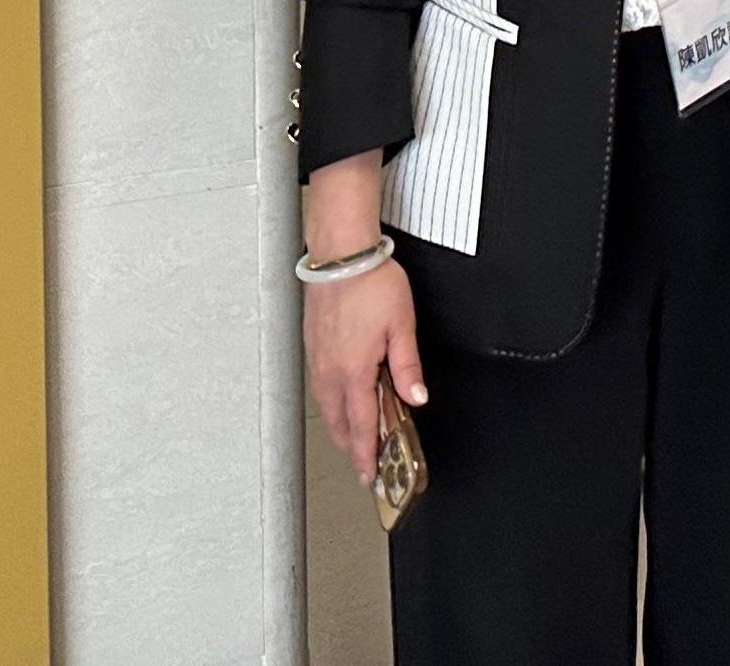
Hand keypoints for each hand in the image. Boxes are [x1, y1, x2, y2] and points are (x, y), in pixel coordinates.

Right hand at [305, 259, 423, 479]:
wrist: (342, 255)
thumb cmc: (371, 282)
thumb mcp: (402, 325)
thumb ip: (408, 367)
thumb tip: (416, 397)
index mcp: (354, 371)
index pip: (362, 425)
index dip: (367, 454)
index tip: (370, 474)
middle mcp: (331, 370)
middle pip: (339, 423)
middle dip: (351, 447)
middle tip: (363, 464)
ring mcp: (318, 359)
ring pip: (327, 407)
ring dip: (340, 427)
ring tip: (352, 438)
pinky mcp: (313, 346)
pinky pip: (320, 387)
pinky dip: (330, 404)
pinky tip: (338, 400)